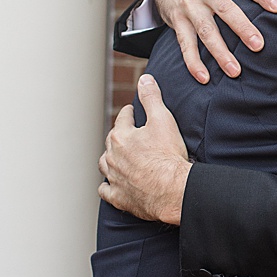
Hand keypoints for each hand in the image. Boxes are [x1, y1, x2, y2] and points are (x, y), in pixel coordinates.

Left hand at [98, 74, 190, 224]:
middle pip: (112, 141)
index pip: (123, 119)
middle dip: (119, 136)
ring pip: (105, 165)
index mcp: (121, 137)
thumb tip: (144, 79)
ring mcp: (114, 177)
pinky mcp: (118, 196)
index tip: (133, 112)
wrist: (172, 190)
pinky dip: (108, 185)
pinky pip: (106, 190)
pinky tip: (113, 184)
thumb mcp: (163, 120)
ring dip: (110, 160)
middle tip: (130, 134)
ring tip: (119, 158)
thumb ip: (152, 98)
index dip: (130, 114)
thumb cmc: (168, 157)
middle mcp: (112, 156)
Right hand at [150, 0, 276, 83]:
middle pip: (225, 10)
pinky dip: (193, 62)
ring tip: (235, 71)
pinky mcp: (177, 22)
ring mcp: (190, 7)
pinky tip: (204, 78)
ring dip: (220, 52)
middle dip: (242, 28)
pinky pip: (185, 44)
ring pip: (206, 31)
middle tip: (259, 46)